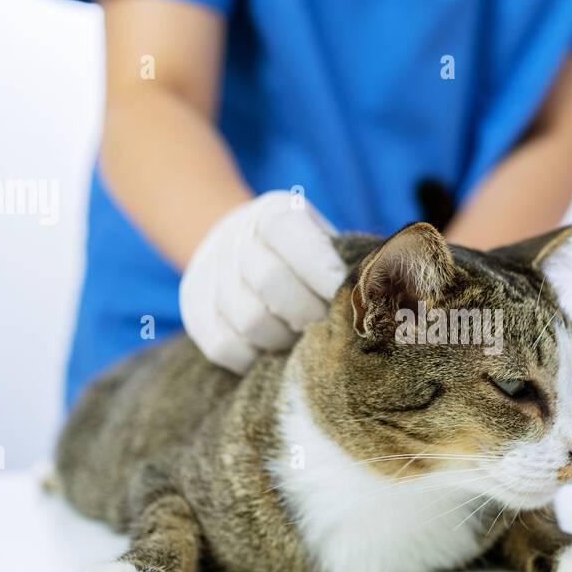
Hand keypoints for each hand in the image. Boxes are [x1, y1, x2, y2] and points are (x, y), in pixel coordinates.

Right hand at [179, 190, 345, 372]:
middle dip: (308, 313)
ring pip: (248, 320)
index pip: (291, 235)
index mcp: (274, 213)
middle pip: (269, 281)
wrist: (239, 247)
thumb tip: (377, 302)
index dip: (322, 270)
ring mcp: (209, 272)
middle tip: (327, 329)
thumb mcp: (325, 240)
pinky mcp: (194, 308)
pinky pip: (223, 346)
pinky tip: (273, 353)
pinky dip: (253, 359)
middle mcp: (235, 236)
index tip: (347, 299)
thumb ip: (346, 263)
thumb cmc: (305, 256)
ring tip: (301, 340)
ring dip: (283, 340)